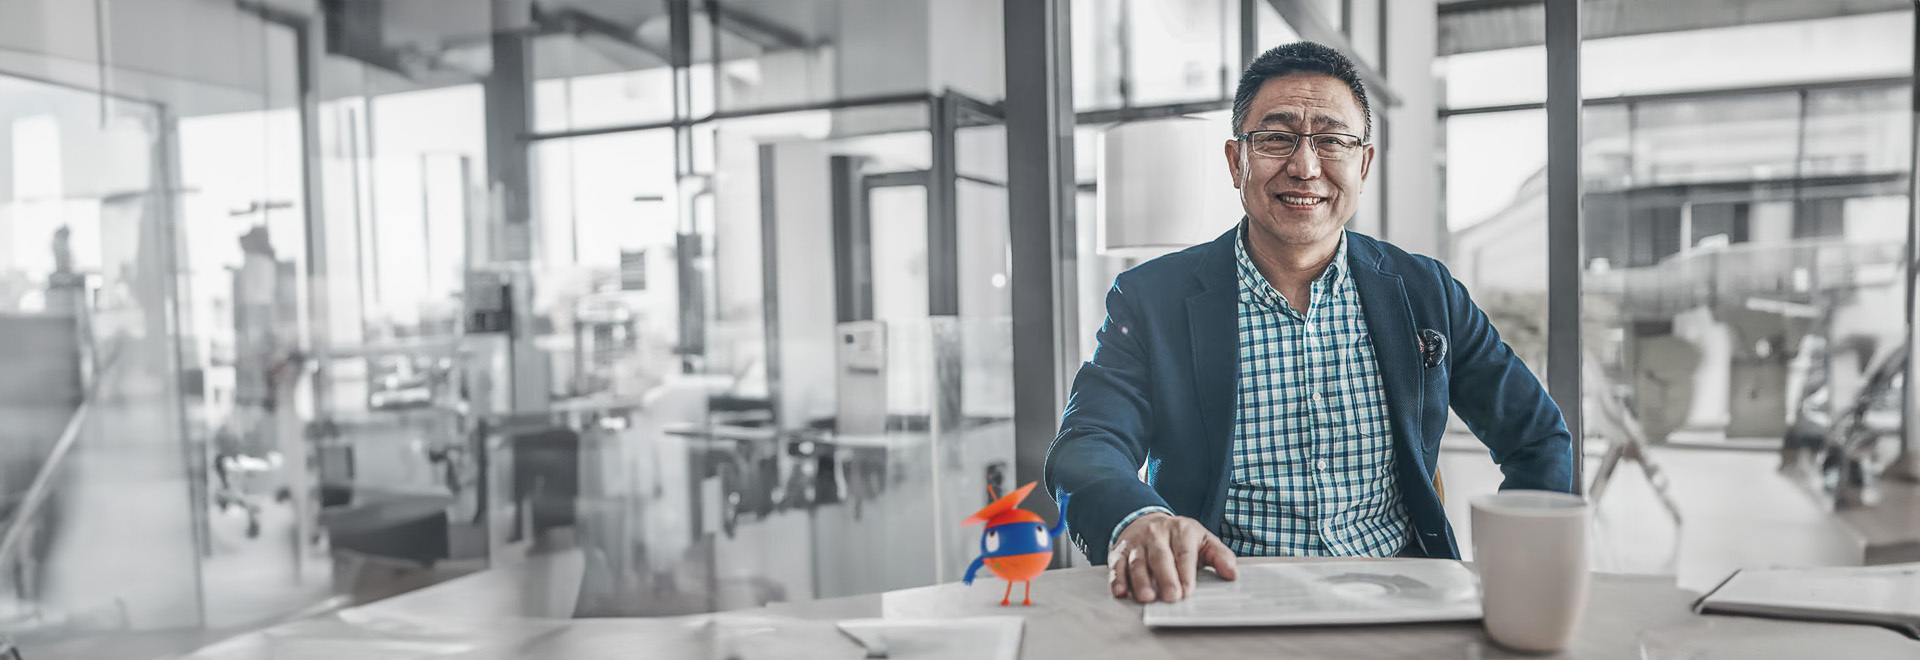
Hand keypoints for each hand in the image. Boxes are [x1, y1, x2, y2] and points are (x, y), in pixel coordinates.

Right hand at [1107, 512, 1237, 602]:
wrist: (1146, 522)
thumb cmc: (1179, 538)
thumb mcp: (1203, 540)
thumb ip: (1220, 556)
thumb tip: (1232, 574)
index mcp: (1181, 530)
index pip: (1183, 552)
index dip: (1186, 572)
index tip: (1188, 590)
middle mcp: (1156, 533)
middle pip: (1160, 556)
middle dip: (1165, 577)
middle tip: (1171, 597)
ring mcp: (1136, 543)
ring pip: (1137, 562)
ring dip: (1140, 581)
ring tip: (1147, 598)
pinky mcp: (1120, 552)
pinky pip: (1117, 566)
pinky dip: (1117, 579)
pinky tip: (1122, 592)